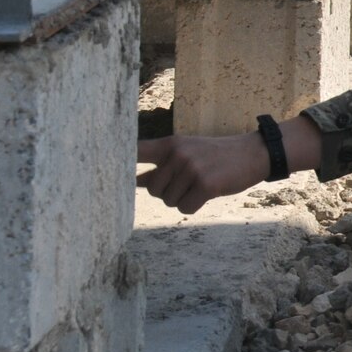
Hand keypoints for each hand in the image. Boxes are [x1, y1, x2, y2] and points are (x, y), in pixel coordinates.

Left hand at [136, 117, 321, 214]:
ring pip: (168, 201)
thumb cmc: (216, 155)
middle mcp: (178, 155)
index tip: (97, 165)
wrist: (254, 153)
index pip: (136, 151)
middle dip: (167, 192)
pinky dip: (194, 205)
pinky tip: (208, 192)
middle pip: (152, 189)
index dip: (118, 160)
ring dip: (183, 199)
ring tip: (200, 185)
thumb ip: (161, 165)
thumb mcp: (188, 152)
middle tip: (188, 182)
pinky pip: (185, 207)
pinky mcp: (206, 184)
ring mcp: (192, 169)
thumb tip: (133, 180)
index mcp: (171, 144)